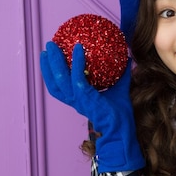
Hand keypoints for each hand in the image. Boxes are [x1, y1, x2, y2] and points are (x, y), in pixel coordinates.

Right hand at [40, 41, 144, 171]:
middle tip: (48, 46)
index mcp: (78, 100)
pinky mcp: (85, 98)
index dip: (52, 73)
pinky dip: (77, 62)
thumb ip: (122, 75)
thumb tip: (128, 57)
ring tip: (52, 47)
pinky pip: (77, 78)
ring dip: (54, 61)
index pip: (59, 86)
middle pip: (54, 81)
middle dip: (48, 64)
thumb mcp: (120, 89)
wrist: (122, 129)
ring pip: (59, 79)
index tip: (51, 57)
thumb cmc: (120, 114)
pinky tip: (79, 49)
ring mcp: (78, 100)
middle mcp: (74, 100)